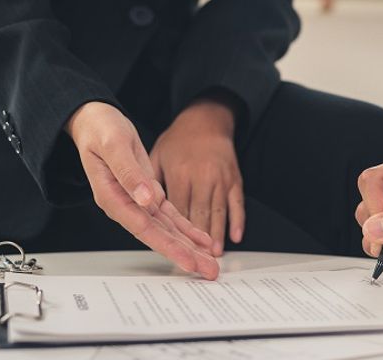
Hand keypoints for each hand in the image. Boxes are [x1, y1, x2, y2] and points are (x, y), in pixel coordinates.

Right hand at [66, 102, 217, 278]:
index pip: (144, 229)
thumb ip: (129, 174)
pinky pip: (170, 217)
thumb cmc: (100, 131)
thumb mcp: (113, 146)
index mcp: (113, 198)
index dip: (168, 246)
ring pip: (167, 230)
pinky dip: (186, 229)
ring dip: (190, 247)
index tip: (188, 260)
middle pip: (159, 236)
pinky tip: (201, 241)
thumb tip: (145, 199)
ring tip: (210, 263)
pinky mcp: (148, 194)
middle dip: (185, 255)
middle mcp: (126, 206)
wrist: (95, 122)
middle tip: (209, 271)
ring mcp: (137, 203)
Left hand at [151, 98, 243, 256]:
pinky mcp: (234, 179)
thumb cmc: (178, 139)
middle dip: (197, 243)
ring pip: (217, 213)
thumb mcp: (156, 155)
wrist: (206, 119)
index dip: (175, 233)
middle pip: (198, 216)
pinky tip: (233, 237)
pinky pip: (236, 203)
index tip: (174, 251)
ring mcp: (220, 179)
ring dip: (216, 236)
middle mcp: (203, 177)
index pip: (176, 211)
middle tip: (198, 263)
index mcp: (180, 173)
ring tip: (213, 257)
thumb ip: (147, 180)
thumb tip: (146, 205)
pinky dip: (236, 221)